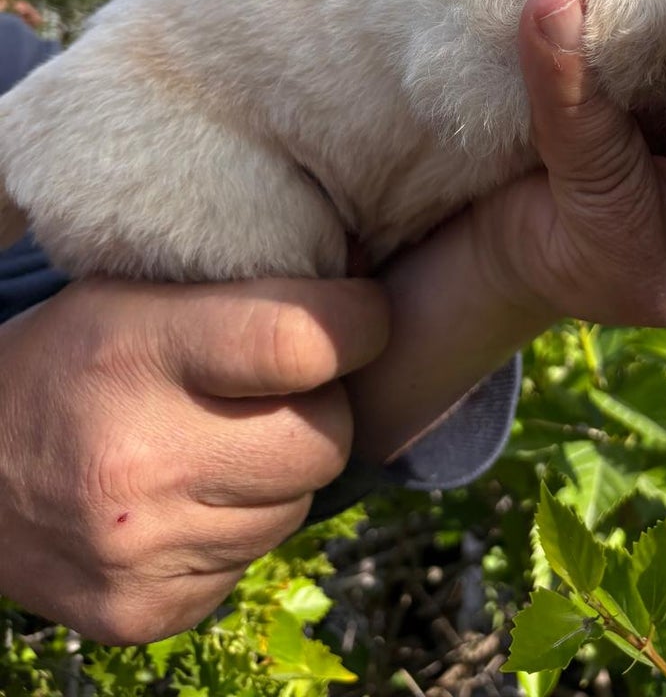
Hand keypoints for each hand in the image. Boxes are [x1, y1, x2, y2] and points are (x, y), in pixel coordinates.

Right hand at [0, 277, 387, 643]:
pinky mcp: (145, 613)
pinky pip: (251, 562)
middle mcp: (142, 460)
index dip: (357, 324)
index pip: (302, 342)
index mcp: (140, 354)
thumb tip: (366, 282)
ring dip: (279, 473)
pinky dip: (237, 527)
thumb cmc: (69, 361)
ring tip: (219, 442)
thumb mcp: (134, 293)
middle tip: (283, 390)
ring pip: (296, 508)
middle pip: (323, 439)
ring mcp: (143, 550)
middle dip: (322, 407)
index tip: (363, 315)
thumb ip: (243, 288)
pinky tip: (186, 497)